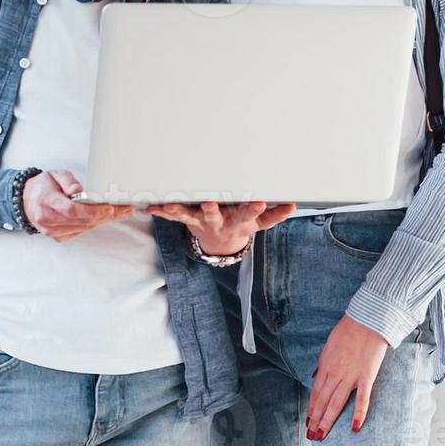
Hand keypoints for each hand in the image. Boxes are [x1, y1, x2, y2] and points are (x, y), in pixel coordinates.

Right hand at [22, 170, 133, 241]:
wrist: (27, 201)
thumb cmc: (43, 186)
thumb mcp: (55, 175)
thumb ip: (67, 180)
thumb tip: (77, 189)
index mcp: (46, 203)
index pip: (72, 210)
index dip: (93, 211)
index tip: (109, 208)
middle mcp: (48, 221)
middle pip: (83, 221)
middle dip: (106, 215)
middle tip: (125, 209)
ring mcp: (52, 231)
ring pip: (84, 228)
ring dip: (102, 220)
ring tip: (119, 212)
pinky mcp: (57, 237)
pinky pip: (80, 232)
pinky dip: (92, 224)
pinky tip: (102, 217)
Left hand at [148, 200, 295, 254]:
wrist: (222, 244)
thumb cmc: (241, 222)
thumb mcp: (259, 223)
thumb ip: (275, 214)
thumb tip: (293, 205)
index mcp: (240, 220)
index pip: (250, 215)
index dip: (255, 210)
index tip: (259, 202)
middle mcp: (220, 222)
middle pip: (216, 216)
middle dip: (212, 209)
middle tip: (209, 202)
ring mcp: (202, 222)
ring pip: (190, 216)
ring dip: (179, 210)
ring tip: (169, 204)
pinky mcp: (188, 221)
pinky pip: (174, 217)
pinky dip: (162, 212)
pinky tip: (150, 207)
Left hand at [306, 315, 388, 440]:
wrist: (366, 320)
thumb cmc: (348, 331)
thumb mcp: (328, 346)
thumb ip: (322, 363)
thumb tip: (315, 376)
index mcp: (325, 365)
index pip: (315, 392)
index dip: (311, 408)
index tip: (307, 422)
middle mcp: (335, 373)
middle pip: (322, 400)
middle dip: (315, 419)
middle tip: (311, 436)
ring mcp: (350, 375)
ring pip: (336, 402)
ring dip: (327, 420)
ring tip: (321, 435)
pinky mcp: (366, 376)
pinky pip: (362, 398)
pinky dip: (358, 413)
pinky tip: (354, 427)